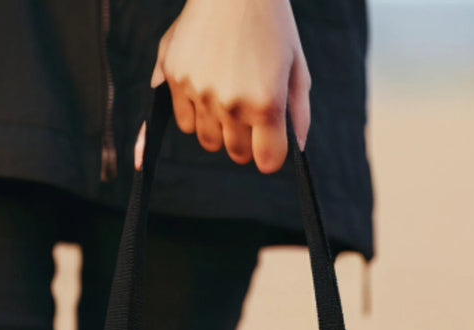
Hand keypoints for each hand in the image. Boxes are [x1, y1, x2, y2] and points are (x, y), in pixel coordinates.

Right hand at [134, 0, 310, 174]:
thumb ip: (298, 113)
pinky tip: (206, 89)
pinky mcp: (175, 77)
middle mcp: (231, 103)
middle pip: (237, 153)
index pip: (267, 161)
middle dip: (246, 140)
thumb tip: (297, 150)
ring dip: (219, 129)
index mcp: (266, 103)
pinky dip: (194, 114)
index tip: (270, 140)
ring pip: (209, 140)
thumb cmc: (272, 24)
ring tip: (227, 97)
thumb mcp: (297, 66)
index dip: (270, 152)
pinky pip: (184, 121)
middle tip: (249, 111)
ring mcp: (199, 91)